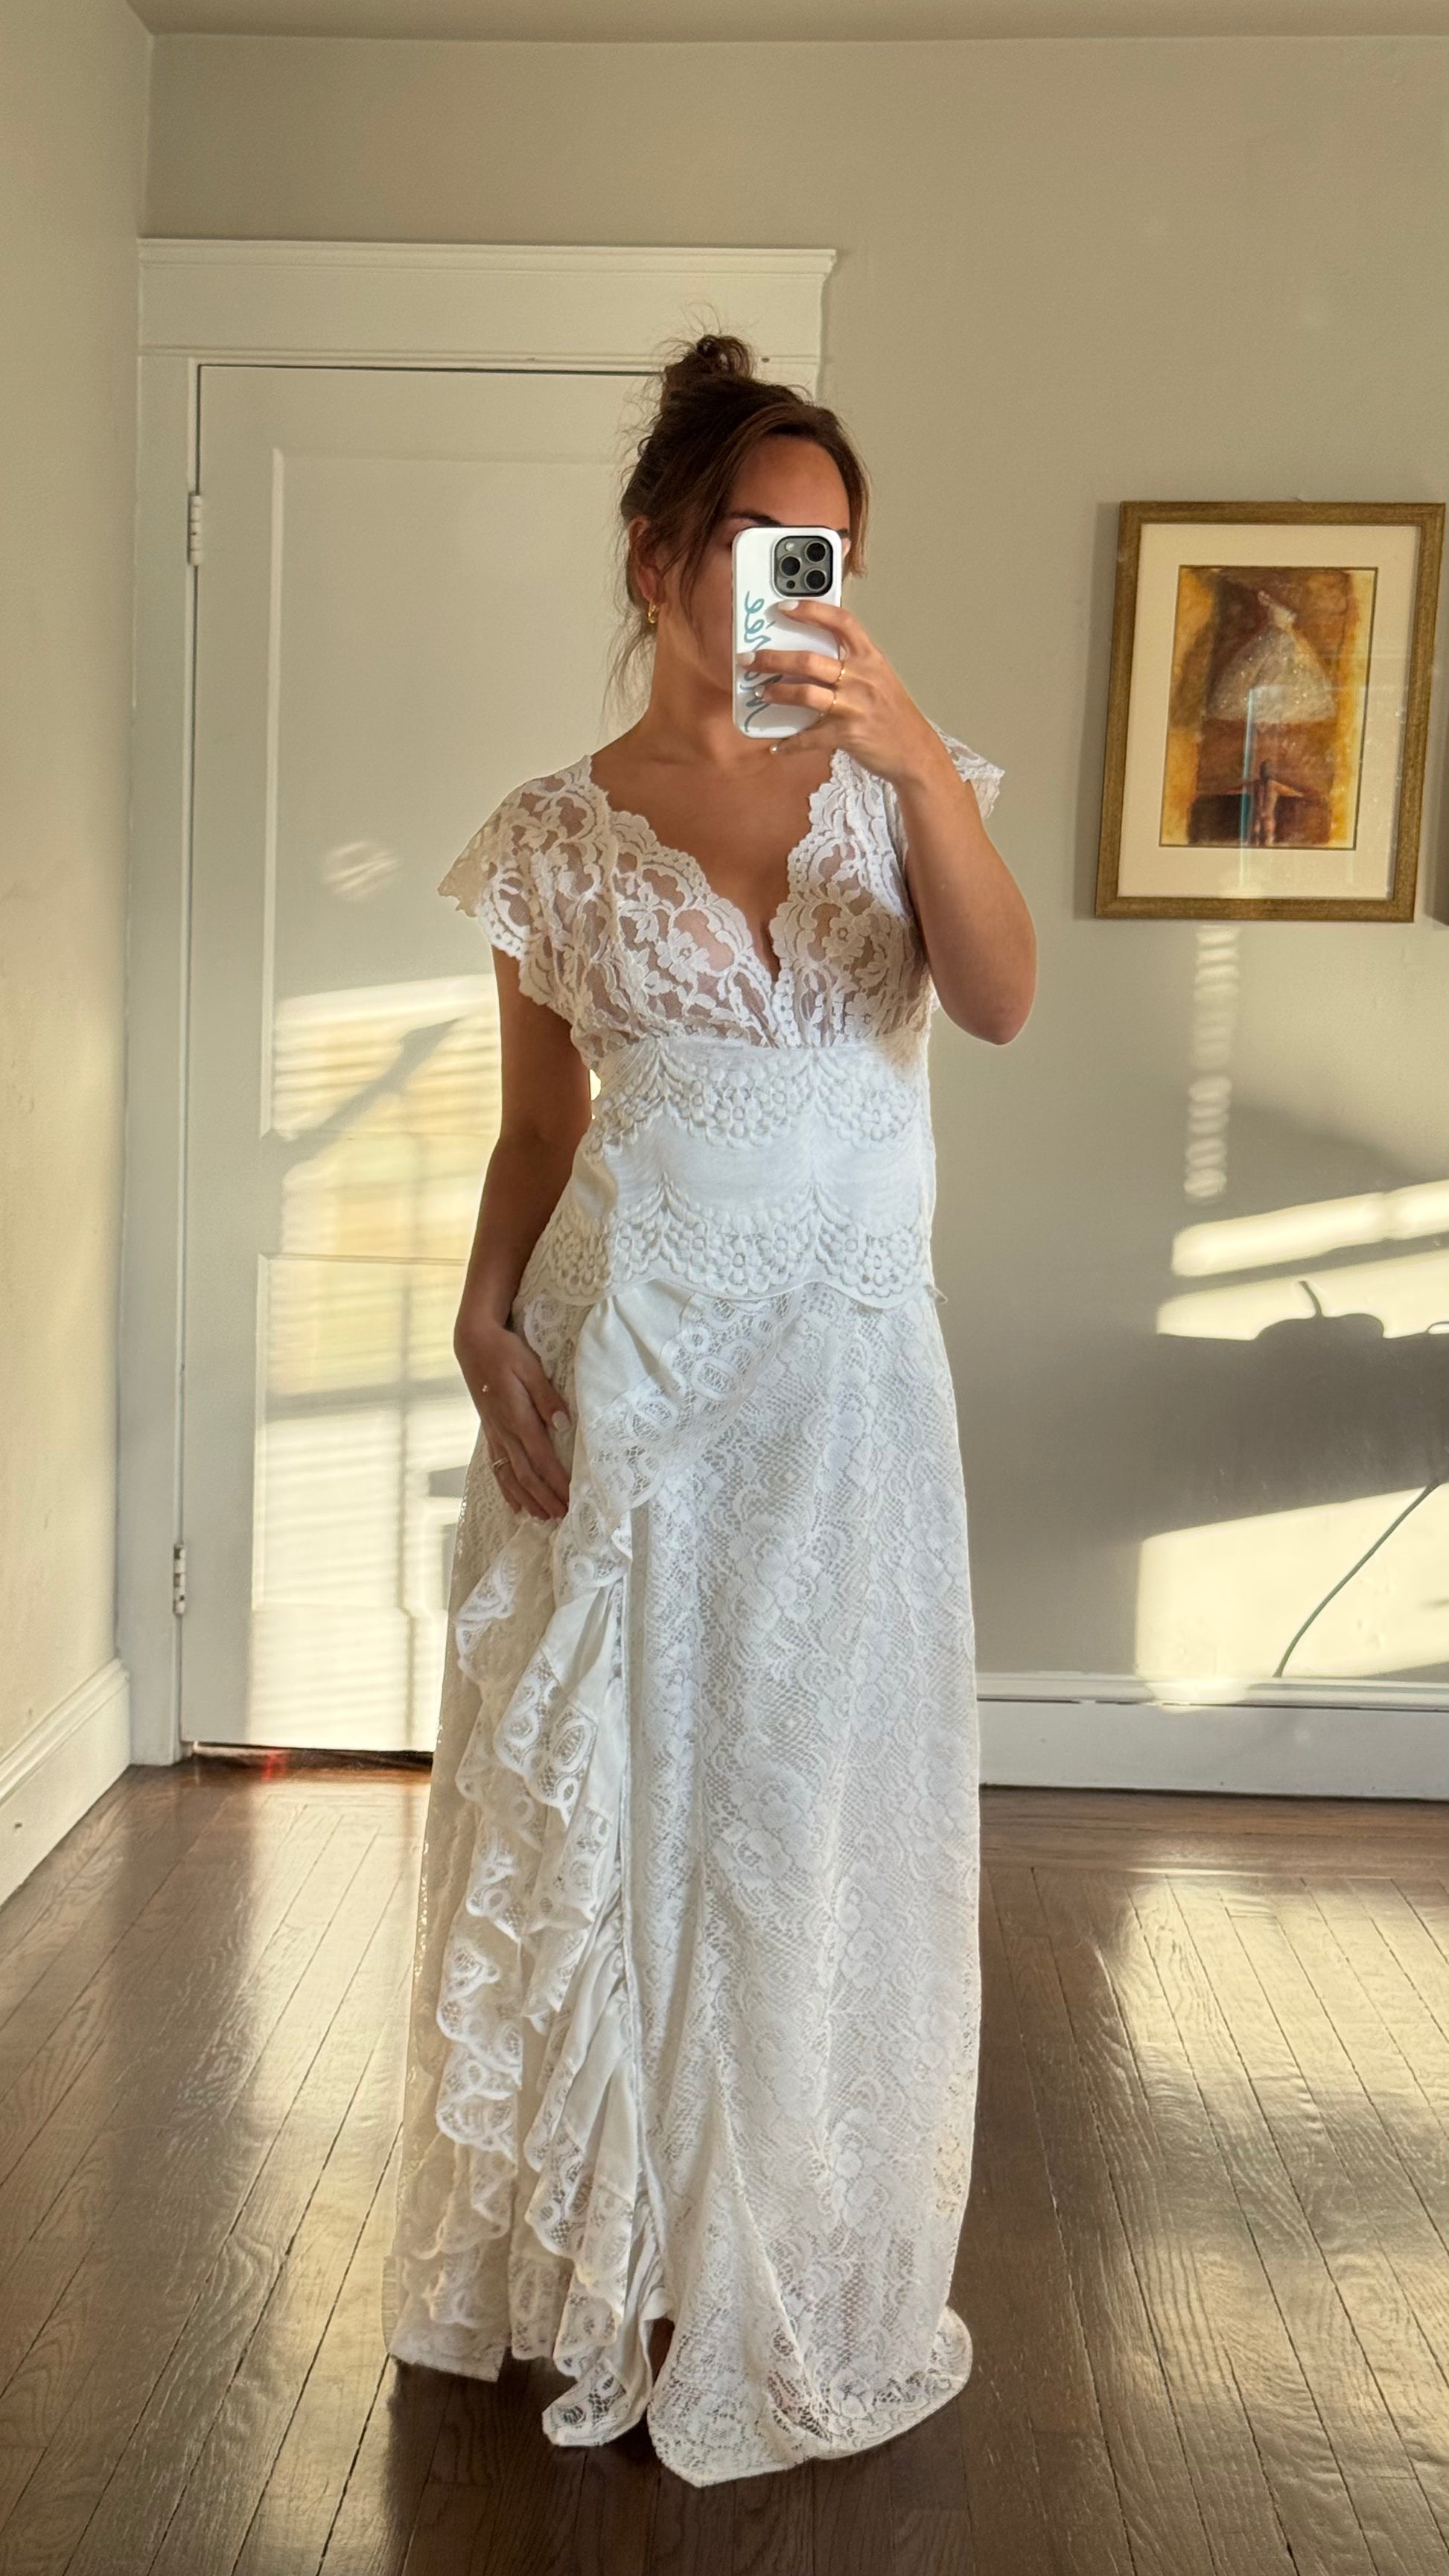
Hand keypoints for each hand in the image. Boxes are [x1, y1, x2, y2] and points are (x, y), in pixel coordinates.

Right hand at [459, 1318, 571, 1521]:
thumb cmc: (505, 1352)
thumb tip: (562, 1424)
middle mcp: (504, 1431)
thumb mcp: (530, 1368)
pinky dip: (507, 1489)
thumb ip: (546, 1397)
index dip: (556, 1481)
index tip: (572, 1498)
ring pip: (510, 1476)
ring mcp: (494, 1433)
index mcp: (517, 1417)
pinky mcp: (490, 1431)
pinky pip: (497, 1467)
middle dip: (545, 1498)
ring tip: (544, 1518)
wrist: (473, 1344)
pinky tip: (516, 1504)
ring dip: (528, 1499)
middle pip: (525, 1474)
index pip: (541, 1458)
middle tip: (563, 1517)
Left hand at [741, 601, 952, 791]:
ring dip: (776, 693)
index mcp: (869, 658)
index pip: (841, 622)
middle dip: (773, 658)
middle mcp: (862, 677)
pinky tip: (778, 745)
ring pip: (805, 693)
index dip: (812, 610)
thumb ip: (850, 663)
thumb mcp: (878, 678)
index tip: (784, 607)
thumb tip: (810, 656)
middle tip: (750, 659)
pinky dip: (791, 743)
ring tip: (760, 693)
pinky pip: (810, 737)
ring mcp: (854, 706)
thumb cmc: (892, 714)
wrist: (914, 750)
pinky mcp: (848, 734)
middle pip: (809, 659)